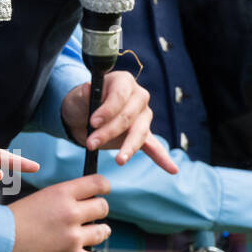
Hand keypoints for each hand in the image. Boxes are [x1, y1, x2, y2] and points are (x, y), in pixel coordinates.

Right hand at [2, 175, 135, 251]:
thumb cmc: (15, 219)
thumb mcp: (42, 197)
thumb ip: (65, 198)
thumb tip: (87, 200)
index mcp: (63, 193)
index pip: (98, 184)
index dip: (103, 188)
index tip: (101, 192)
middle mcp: (71, 213)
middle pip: (103, 208)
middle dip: (97, 212)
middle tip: (86, 217)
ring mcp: (72, 237)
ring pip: (103, 232)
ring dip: (98, 232)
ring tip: (86, 235)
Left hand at [60, 71, 177, 172]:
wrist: (83, 116)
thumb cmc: (83, 102)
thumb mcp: (79, 96)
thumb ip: (85, 94)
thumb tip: (88, 89)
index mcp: (124, 82)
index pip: (120, 96)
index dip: (107, 110)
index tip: (93, 122)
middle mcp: (138, 97)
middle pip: (128, 117)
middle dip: (109, 132)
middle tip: (91, 143)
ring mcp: (143, 117)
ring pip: (139, 133)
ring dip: (128, 148)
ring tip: (119, 161)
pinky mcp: (142, 134)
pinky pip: (153, 146)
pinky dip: (161, 158)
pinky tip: (172, 169)